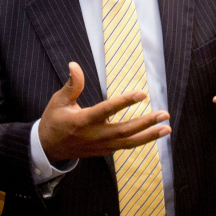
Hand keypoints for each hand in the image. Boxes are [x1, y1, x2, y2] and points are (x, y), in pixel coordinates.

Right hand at [38, 62, 170, 161]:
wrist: (48, 148)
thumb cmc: (54, 121)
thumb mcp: (58, 101)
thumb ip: (72, 85)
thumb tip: (74, 65)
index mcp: (83, 120)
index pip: (108, 110)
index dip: (125, 102)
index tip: (142, 94)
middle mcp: (95, 135)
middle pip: (125, 130)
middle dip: (146, 123)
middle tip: (164, 114)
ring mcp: (101, 146)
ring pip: (129, 143)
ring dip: (149, 136)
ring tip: (166, 129)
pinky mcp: (104, 151)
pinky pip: (125, 147)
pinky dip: (140, 142)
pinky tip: (154, 135)